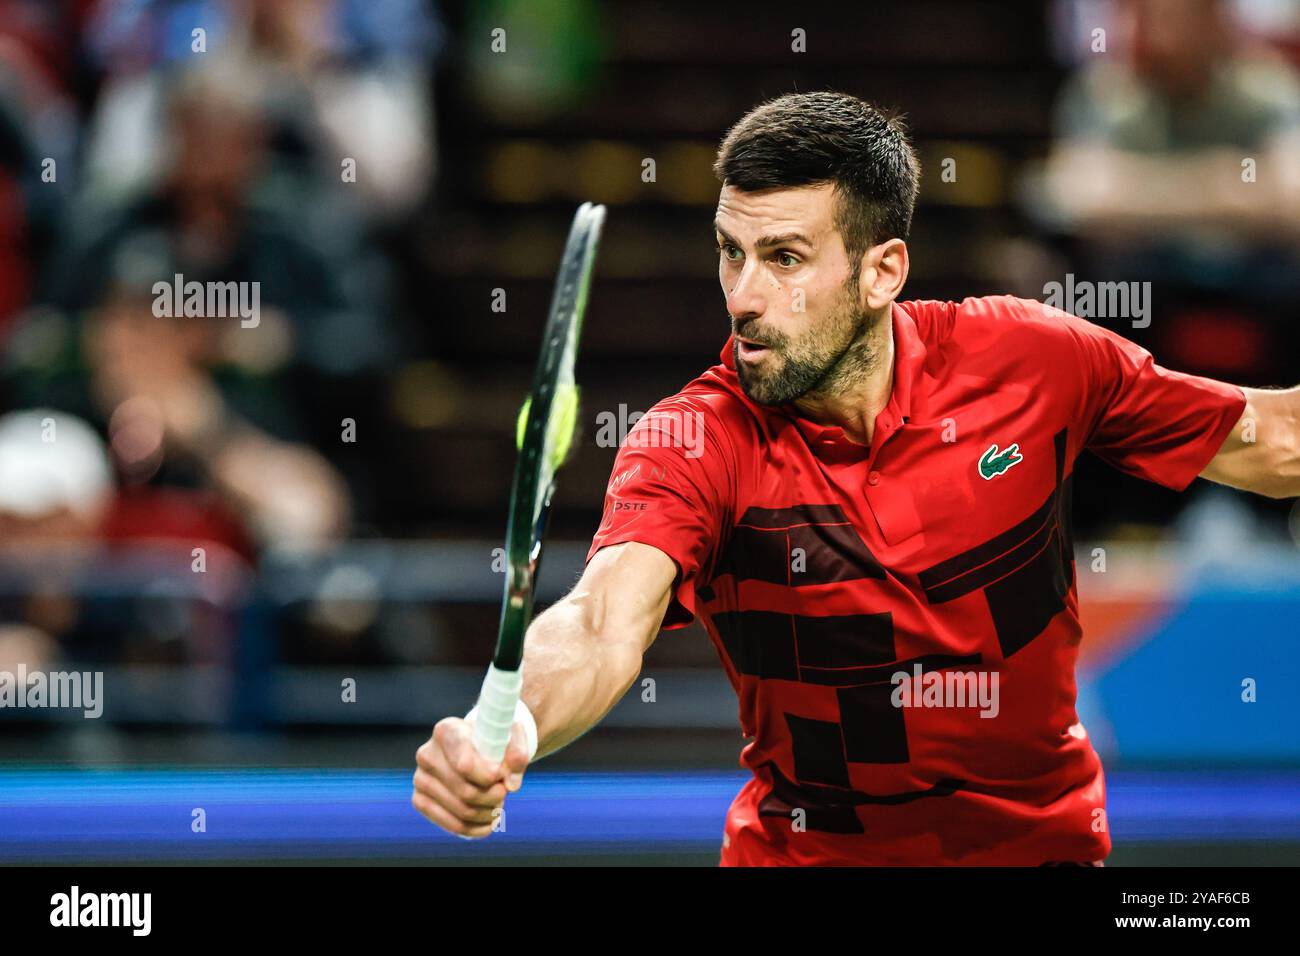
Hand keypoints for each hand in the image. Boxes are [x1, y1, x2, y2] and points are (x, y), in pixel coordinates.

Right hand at [412, 714, 530, 837]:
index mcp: (446, 731)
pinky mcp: (420, 800)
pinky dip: (476, 828)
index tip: (500, 777)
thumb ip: (517, 754)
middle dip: (492, 796)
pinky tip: (489, 822)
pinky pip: (452, 825)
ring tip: (498, 804)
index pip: (464, 764)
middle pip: (465, 791)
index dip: (487, 776)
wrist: (476, 748)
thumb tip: (510, 784)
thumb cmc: (494, 740)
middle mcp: (427, 754)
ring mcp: (420, 779)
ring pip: (461, 810)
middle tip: (504, 792)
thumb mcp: (512, 737)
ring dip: (487, 812)